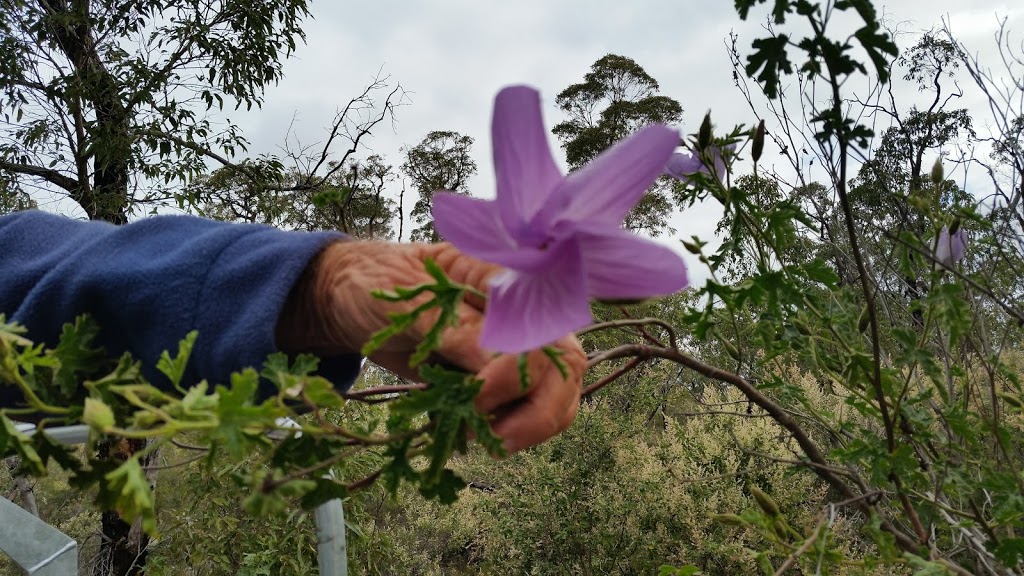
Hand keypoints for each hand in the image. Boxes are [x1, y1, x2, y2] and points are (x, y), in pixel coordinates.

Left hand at [277, 240, 583, 453]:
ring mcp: (514, 344)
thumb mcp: (407, 302)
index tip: (478, 396)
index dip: (522, 366)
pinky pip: (529, 407)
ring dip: (531, 425)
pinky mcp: (498, 374)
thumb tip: (495, 362)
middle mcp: (520, 310)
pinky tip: (475, 434)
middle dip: (540, 408)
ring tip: (484, 439)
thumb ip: (453, 329)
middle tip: (493, 436)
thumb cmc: (374, 283)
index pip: (543, 323)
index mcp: (502, 276)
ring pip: (558, 391)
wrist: (348, 298)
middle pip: (566, 363)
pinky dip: (512, 430)